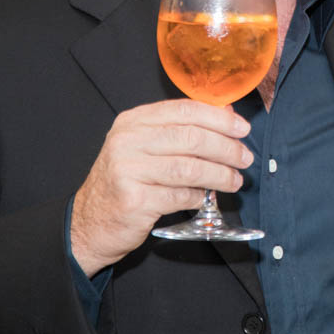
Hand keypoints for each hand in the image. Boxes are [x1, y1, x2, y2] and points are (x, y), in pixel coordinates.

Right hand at [70, 99, 252, 275]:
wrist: (89, 222)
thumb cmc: (126, 181)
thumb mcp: (147, 146)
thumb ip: (184, 129)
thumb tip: (227, 115)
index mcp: (134, 121)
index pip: (185, 110)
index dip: (219, 119)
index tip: (243, 129)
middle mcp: (127, 140)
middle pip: (191, 138)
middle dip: (226, 148)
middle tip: (244, 158)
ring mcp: (128, 169)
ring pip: (189, 167)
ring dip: (220, 175)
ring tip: (235, 181)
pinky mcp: (133, 199)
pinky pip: (180, 195)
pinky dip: (199, 197)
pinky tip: (206, 197)